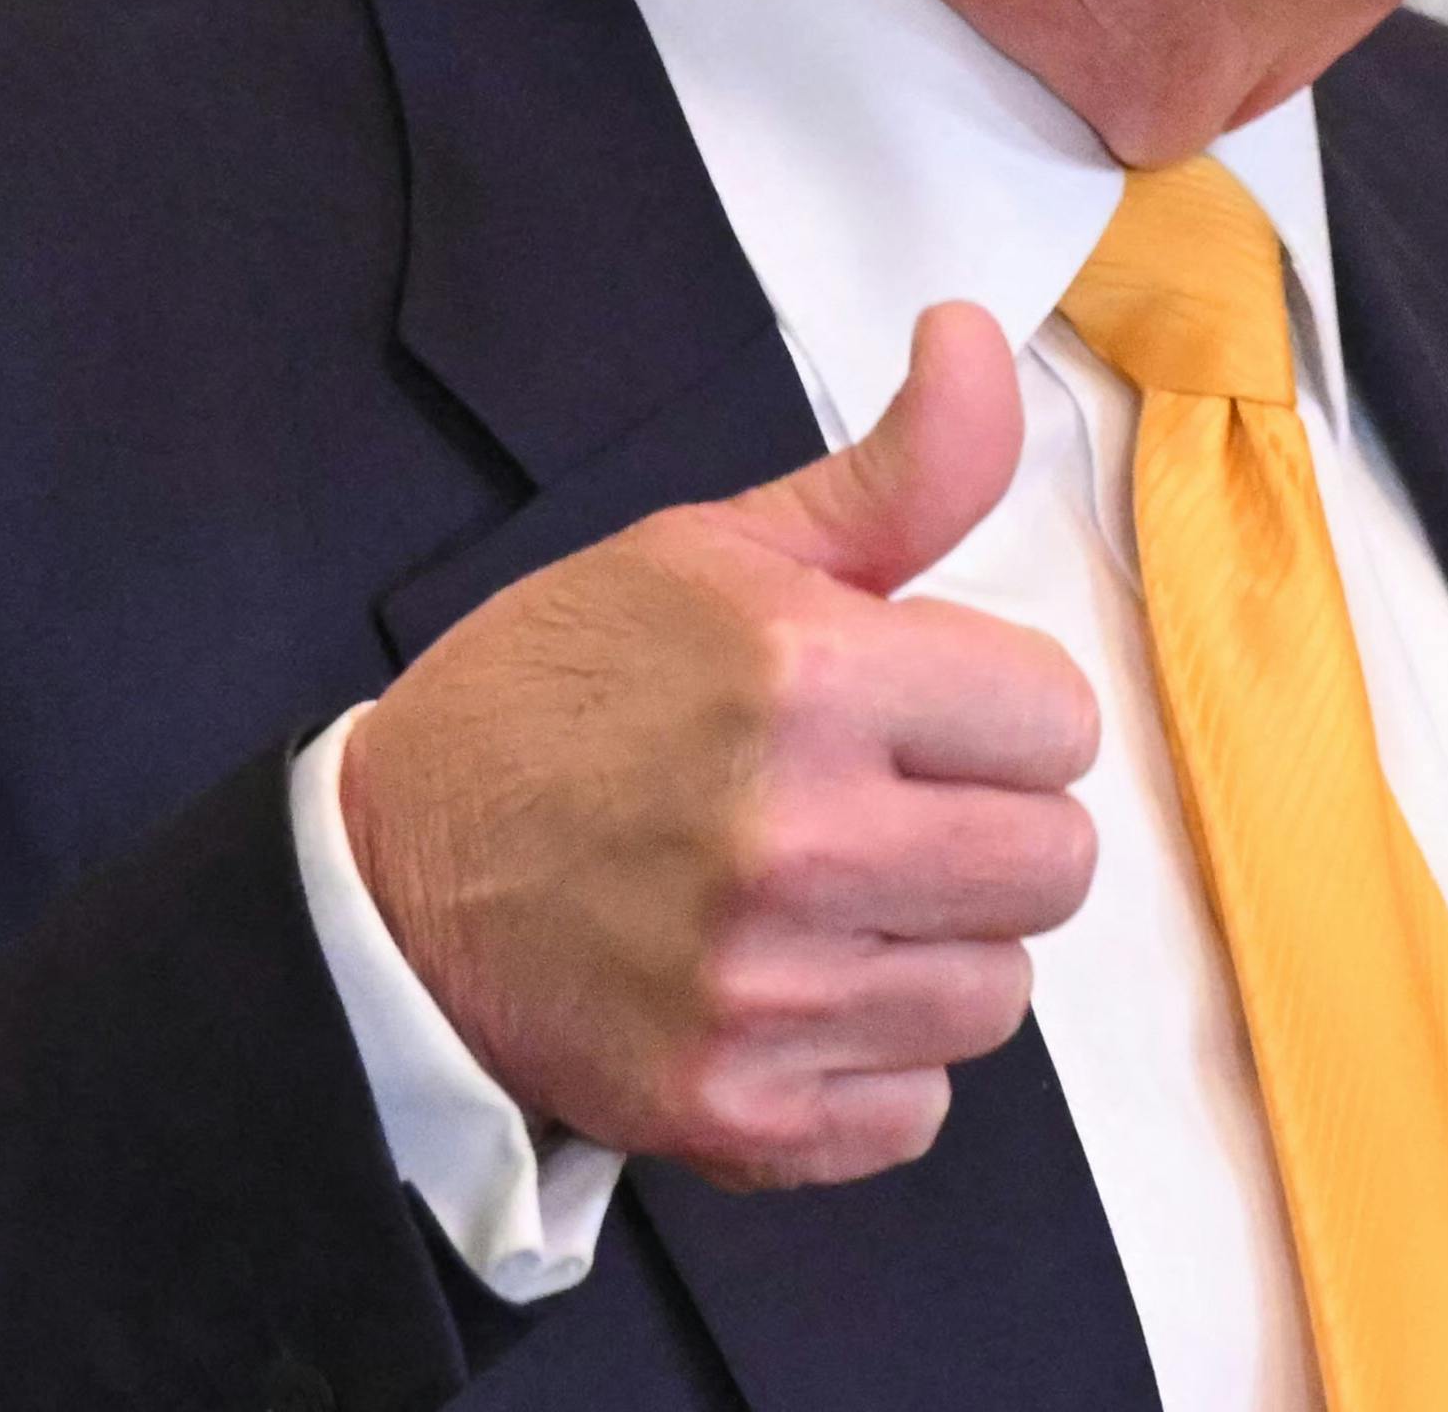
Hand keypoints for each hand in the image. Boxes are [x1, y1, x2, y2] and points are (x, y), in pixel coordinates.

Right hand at [340, 302, 1101, 1188]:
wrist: (389, 878)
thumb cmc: (564, 693)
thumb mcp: (717, 550)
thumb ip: (896, 472)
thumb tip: (980, 337)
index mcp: (806, 675)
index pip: (1058, 719)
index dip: (994, 706)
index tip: (916, 710)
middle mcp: (797, 838)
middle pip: (1056, 865)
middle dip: (987, 825)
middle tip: (887, 805)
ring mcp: (765, 991)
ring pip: (997, 992)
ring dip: (935, 947)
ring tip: (833, 898)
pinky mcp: (735, 1111)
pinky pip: (917, 1108)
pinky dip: (870, 1062)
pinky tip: (793, 991)